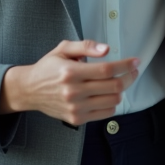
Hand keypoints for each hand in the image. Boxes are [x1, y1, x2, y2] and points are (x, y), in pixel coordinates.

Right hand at [0, 39, 140, 124]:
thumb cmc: (48, 68)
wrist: (29, 90)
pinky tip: (108, 94)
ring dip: (122, 90)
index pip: (107, 69)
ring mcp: (75, 107)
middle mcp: (73, 91)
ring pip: (113, 101)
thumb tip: (106, 49)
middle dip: (130, 76)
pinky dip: (113, 103)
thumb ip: (86, 46)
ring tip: (120, 81)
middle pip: (114, 86)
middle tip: (133, 70)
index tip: (136, 61)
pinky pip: (106, 113)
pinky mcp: (76, 119)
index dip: (126, 65)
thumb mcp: (63, 49)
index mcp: (70, 72)